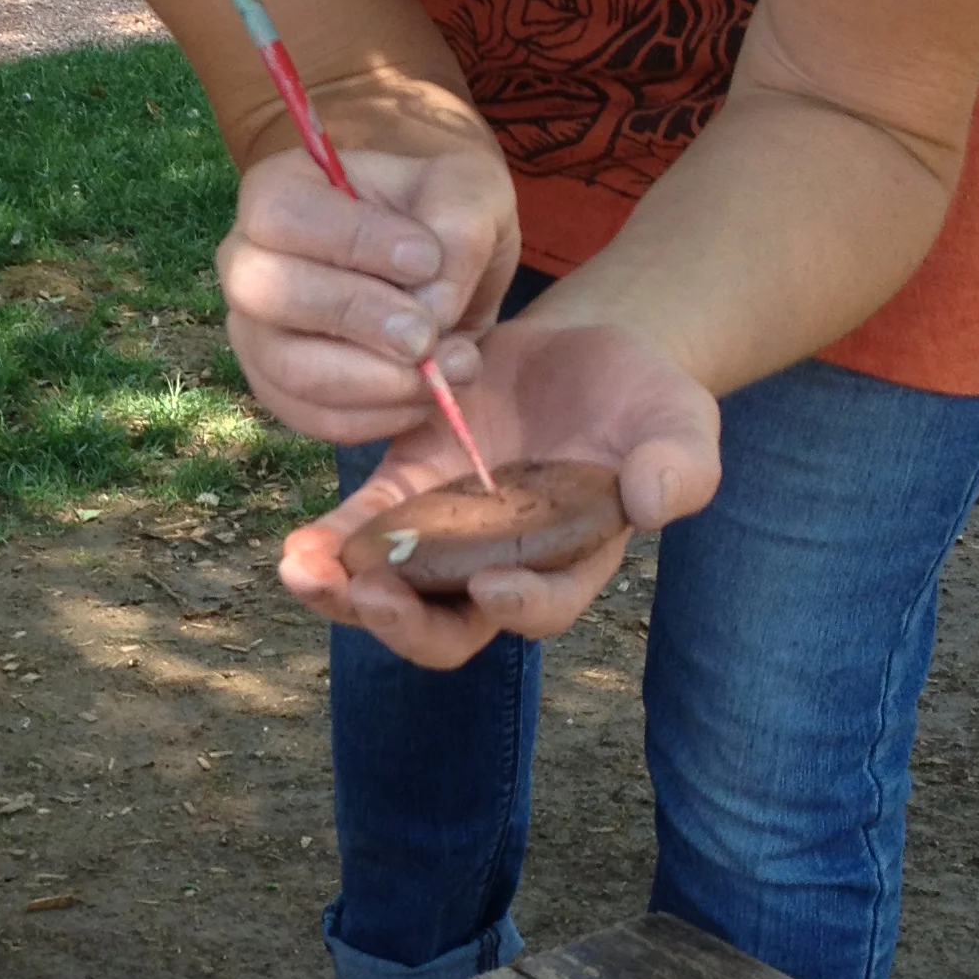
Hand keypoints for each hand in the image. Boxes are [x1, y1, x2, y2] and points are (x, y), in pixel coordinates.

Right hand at [218, 137, 519, 446]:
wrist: (439, 267)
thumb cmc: (442, 214)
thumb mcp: (470, 192)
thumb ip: (459, 229)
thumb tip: (430, 306)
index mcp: (278, 188)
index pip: (281, 214)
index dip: (351, 241)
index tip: (426, 260)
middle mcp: (247, 261)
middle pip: (266, 292)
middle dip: (355, 317)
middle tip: (426, 332)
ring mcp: (256, 333)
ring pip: (290, 370)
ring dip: (378, 380)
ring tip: (451, 364)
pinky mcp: (281, 392)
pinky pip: (317, 420)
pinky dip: (381, 417)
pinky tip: (431, 393)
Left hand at [276, 317, 721, 669]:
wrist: (588, 350)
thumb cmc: (645, 401)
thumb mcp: (681, 423)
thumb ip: (680, 467)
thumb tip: (655, 505)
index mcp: (568, 564)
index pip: (540, 607)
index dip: (518, 608)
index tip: (491, 589)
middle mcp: (499, 566)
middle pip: (447, 627)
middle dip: (405, 623)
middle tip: (372, 598)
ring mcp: (444, 535)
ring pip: (388, 590)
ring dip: (343, 593)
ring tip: (303, 572)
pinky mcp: (406, 488)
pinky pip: (359, 528)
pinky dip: (328, 542)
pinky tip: (297, 547)